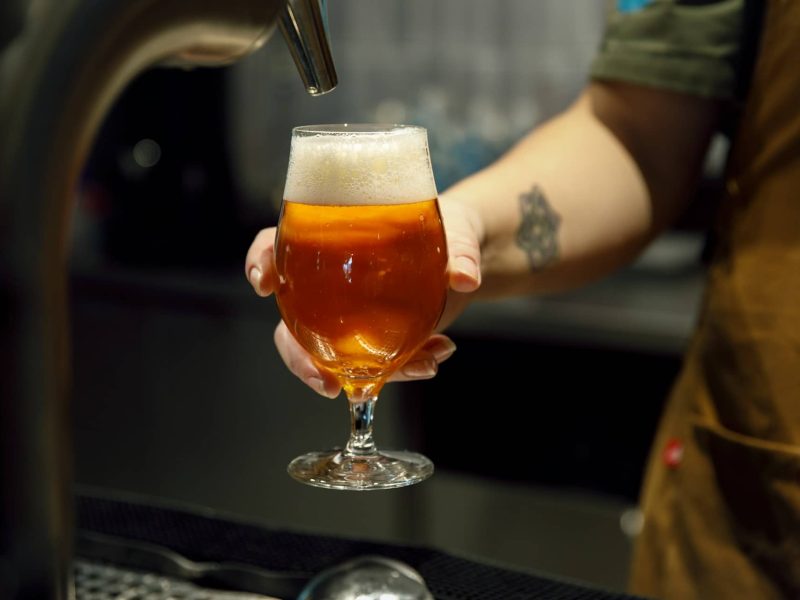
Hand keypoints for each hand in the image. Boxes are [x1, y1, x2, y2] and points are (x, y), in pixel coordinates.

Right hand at [244, 196, 482, 397]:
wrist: (465, 260)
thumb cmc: (448, 231)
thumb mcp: (458, 232)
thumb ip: (462, 252)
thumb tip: (464, 277)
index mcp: (332, 239)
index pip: (277, 244)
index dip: (261, 261)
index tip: (263, 283)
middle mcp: (329, 283)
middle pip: (290, 322)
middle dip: (299, 359)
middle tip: (327, 384)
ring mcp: (348, 318)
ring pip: (328, 356)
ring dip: (365, 377)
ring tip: (422, 366)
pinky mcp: (374, 342)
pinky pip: (373, 368)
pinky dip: (405, 371)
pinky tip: (436, 357)